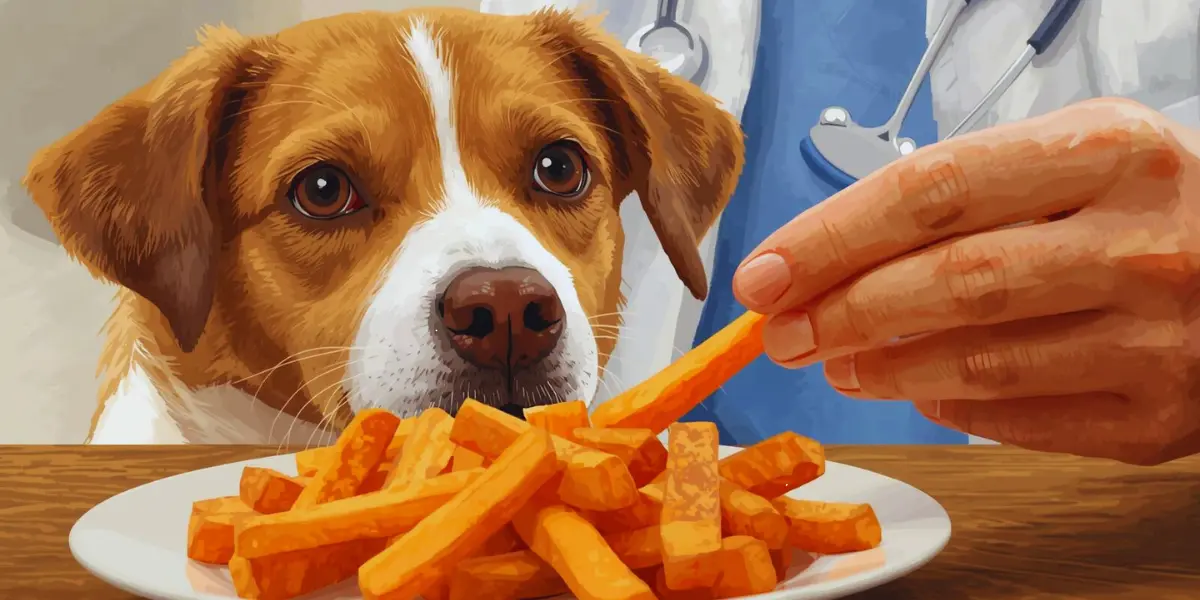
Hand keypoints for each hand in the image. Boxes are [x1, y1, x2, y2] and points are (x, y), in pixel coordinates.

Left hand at [732, 98, 1199, 464]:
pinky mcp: (1158, 416)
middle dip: (839, 312)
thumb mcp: (1078, 157)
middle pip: (949, 281)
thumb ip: (969, 193)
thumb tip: (836, 257)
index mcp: (1110, 153)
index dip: (830, 238)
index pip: (932, 193)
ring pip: (978, 363)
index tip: (766, 272)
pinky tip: (917, 389)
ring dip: (880, 368)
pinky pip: (1020, 421)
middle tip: (783, 330)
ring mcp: (1157, 337)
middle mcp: (1139, 243)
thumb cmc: (1155, 205)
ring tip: (836, 359)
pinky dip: (949, 408)